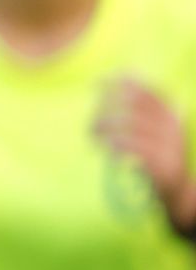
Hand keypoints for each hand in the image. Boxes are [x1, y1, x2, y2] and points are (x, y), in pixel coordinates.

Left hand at [97, 77, 193, 221]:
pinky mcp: (164, 165)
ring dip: (105, 126)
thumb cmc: (156, 155)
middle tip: (92, 120)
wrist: (177, 191)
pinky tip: (106, 147)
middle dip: (106, 106)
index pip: (147, 90)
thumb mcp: (151, 128)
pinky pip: (134, 147)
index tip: (99, 81)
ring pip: (131, 124)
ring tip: (92, 133)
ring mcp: (171, 146)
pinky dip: (115, 143)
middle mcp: (173, 127)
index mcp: (171, 115)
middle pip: (134, 105)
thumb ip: (137, 107)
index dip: (122, 83)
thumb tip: (111, 78)